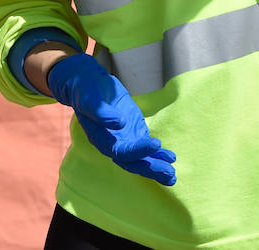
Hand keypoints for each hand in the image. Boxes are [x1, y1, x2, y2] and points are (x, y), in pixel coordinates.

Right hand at [47, 53, 176, 185]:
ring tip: (172, 174)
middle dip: (151, 168)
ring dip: (156, 166)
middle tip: (169, 172)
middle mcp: (113, 144)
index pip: (121, 151)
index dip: (138, 150)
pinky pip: (146, 147)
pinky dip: (157, 154)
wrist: (87, 83)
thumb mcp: (90, 99)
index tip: (155, 143)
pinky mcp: (133, 132)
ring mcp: (124, 139)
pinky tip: (170, 157)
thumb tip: (119, 123)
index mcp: (101, 139)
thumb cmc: (87, 90)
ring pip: (141, 158)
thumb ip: (103, 112)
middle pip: (133, 162)